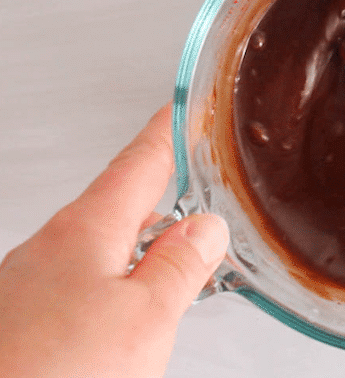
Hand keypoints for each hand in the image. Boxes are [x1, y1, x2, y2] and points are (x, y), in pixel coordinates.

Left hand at [0, 105, 229, 377]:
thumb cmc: (55, 373)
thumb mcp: (147, 316)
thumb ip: (182, 265)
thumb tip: (207, 229)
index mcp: (86, 230)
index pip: (141, 161)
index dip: (171, 132)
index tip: (186, 107)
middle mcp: (51, 248)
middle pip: (122, 204)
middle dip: (167, 201)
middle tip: (204, 199)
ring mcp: (33, 284)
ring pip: (104, 249)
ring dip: (145, 251)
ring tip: (179, 271)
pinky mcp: (26, 321)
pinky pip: (85, 285)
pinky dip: (120, 286)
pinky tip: (131, 318)